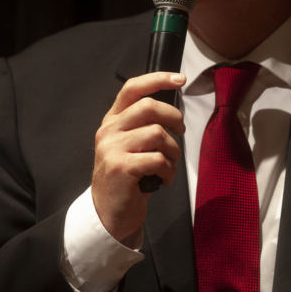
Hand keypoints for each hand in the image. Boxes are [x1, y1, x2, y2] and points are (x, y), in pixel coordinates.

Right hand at [91, 72, 185, 246]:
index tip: (180, 78)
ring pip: (158, 134)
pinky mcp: (121, 168)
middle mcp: (109, 131)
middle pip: (149, 106)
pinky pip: (158, 159)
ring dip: (173, 152)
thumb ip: (142, 125)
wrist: (109, 213)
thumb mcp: (129, 145)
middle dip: (174, 117)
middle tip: (181, 131)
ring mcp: (112, 149)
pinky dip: (169, 171)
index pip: (133, 89)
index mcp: (112, 121)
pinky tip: (163, 180)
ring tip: (168, 166)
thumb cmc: (127, 177)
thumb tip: (173, 110)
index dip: (158, 79)